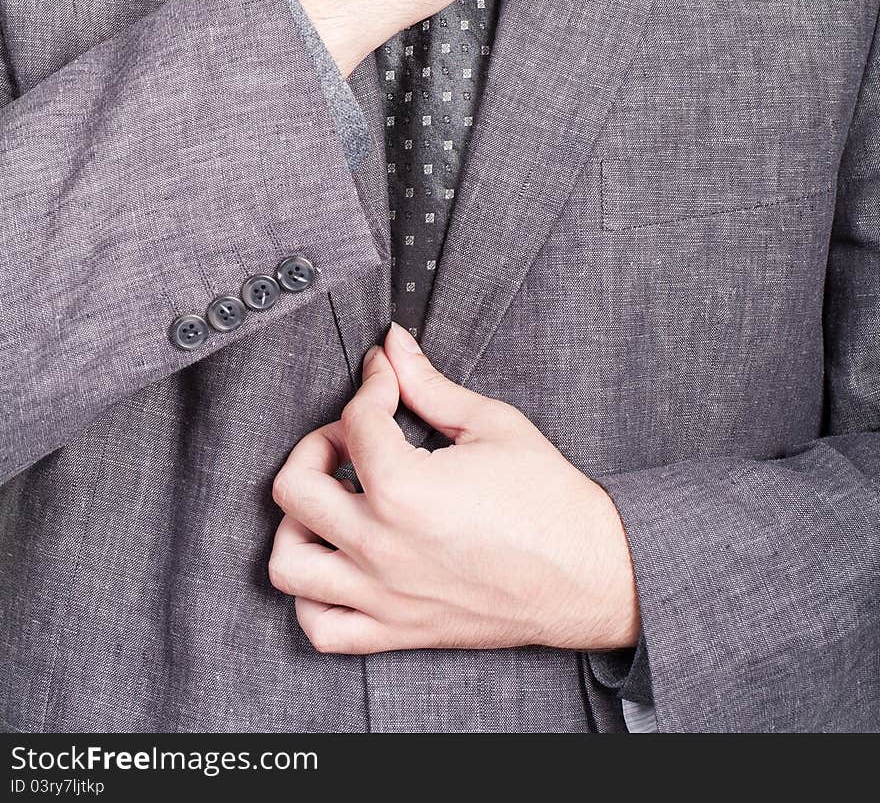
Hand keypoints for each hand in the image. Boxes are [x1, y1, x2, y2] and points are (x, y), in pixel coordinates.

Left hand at [268, 323, 639, 654]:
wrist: (589, 573)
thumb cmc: (548, 500)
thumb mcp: (490, 424)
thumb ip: (429, 383)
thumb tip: (393, 345)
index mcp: (405, 490)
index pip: (355, 421)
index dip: (372, 385)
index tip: (387, 378)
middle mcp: (381, 547)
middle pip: (295, 487)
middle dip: (316, 446)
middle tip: (351, 438)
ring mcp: (383, 595)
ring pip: (288, 564)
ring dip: (296, 523)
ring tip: (332, 501)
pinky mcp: (395, 631)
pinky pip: (319, 628)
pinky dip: (310, 598)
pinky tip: (337, 561)